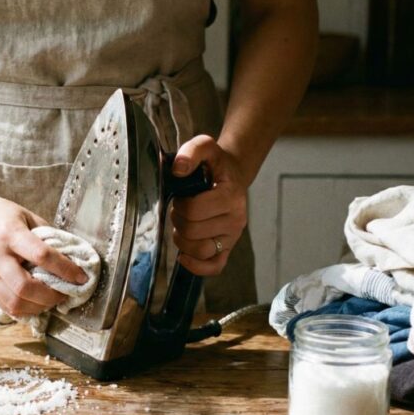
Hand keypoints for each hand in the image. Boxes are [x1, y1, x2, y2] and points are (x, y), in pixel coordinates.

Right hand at [0, 191, 86, 316]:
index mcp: (10, 234)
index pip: (42, 256)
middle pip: (25, 287)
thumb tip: (71, 257)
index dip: (66, 269)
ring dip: (39, 306)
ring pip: (15, 302)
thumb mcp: (27, 215)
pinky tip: (36, 303)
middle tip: (65, 293)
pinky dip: (25, 309)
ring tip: (51, 300)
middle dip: (51, 296)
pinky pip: (6, 306)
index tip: (81, 277)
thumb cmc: (0, 214)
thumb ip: (47, 236)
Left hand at [170, 135, 248, 275]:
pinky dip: (196, 266)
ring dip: (182, 240)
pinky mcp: (228, 248)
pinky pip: (214, 266)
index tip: (180, 196)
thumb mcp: (204, 147)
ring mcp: (233, 236)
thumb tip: (177, 169)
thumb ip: (190, 152)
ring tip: (182, 225)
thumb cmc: (215, 163)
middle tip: (179, 209)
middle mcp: (236, 219)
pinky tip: (183, 256)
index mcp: (231, 196)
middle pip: (193, 231)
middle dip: (178, 220)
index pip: (194, 210)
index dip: (179, 204)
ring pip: (200, 250)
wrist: (231, 174)